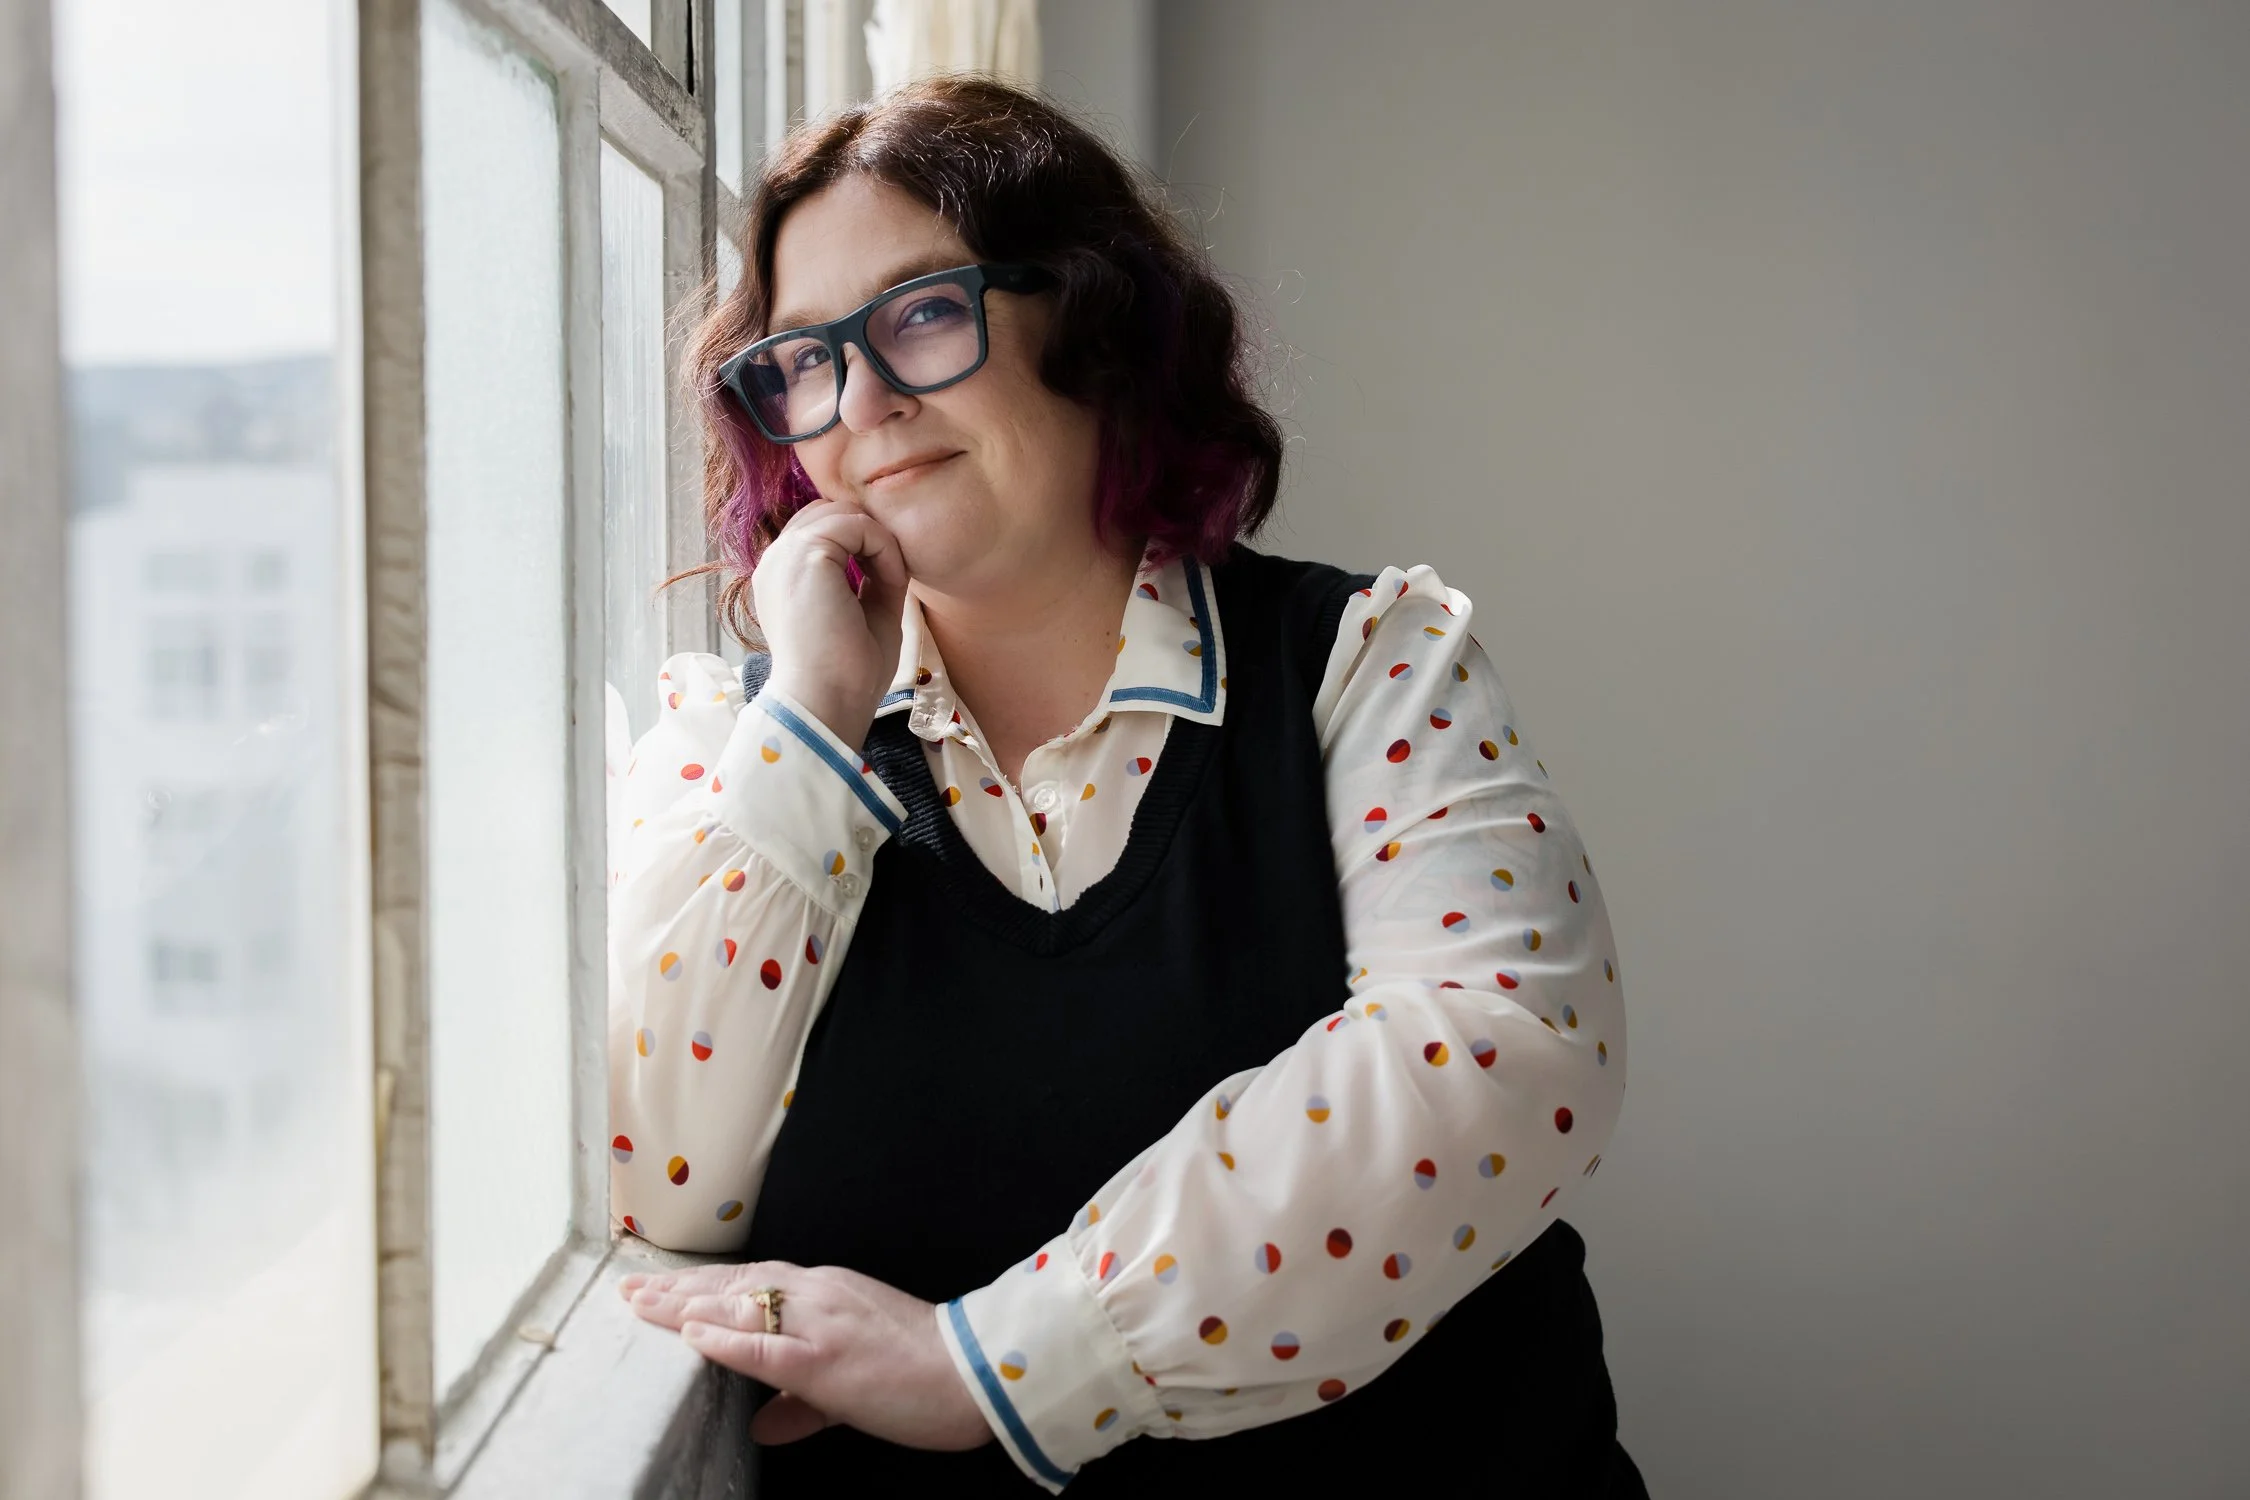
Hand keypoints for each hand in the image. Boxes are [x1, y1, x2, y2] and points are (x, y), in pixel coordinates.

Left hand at [619, 1260, 992, 1451]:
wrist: (974, 1373)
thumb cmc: (923, 1374)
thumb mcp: (853, 1383)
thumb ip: (803, 1404)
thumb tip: (764, 1427)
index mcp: (827, 1294)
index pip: (751, 1284)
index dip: (701, 1287)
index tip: (659, 1288)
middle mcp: (818, 1296)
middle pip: (733, 1287)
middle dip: (677, 1290)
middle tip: (628, 1289)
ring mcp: (820, 1323)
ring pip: (739, 1306)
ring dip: (684, 1306)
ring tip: (640, 1305)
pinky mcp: (825, 1359)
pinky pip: (765, 1347)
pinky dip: (724, 1339)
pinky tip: (690, 1334)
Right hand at [750, 496, 910, 751]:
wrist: (826, 703)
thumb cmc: (845, 675)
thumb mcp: (864, 616)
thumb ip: (872, 580)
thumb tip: (889, 552)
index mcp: (783, 577)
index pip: (822, 530)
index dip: (861, 545)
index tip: (886, 583)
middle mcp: (776, 560)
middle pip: (830, 512)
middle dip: (868, 534)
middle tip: (892, 577)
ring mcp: (785, 554)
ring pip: (843, 513)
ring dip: (878, 539)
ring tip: (892, 581)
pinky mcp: (805, 554)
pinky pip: (856, 524)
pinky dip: (884, 546)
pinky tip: (892, 581)